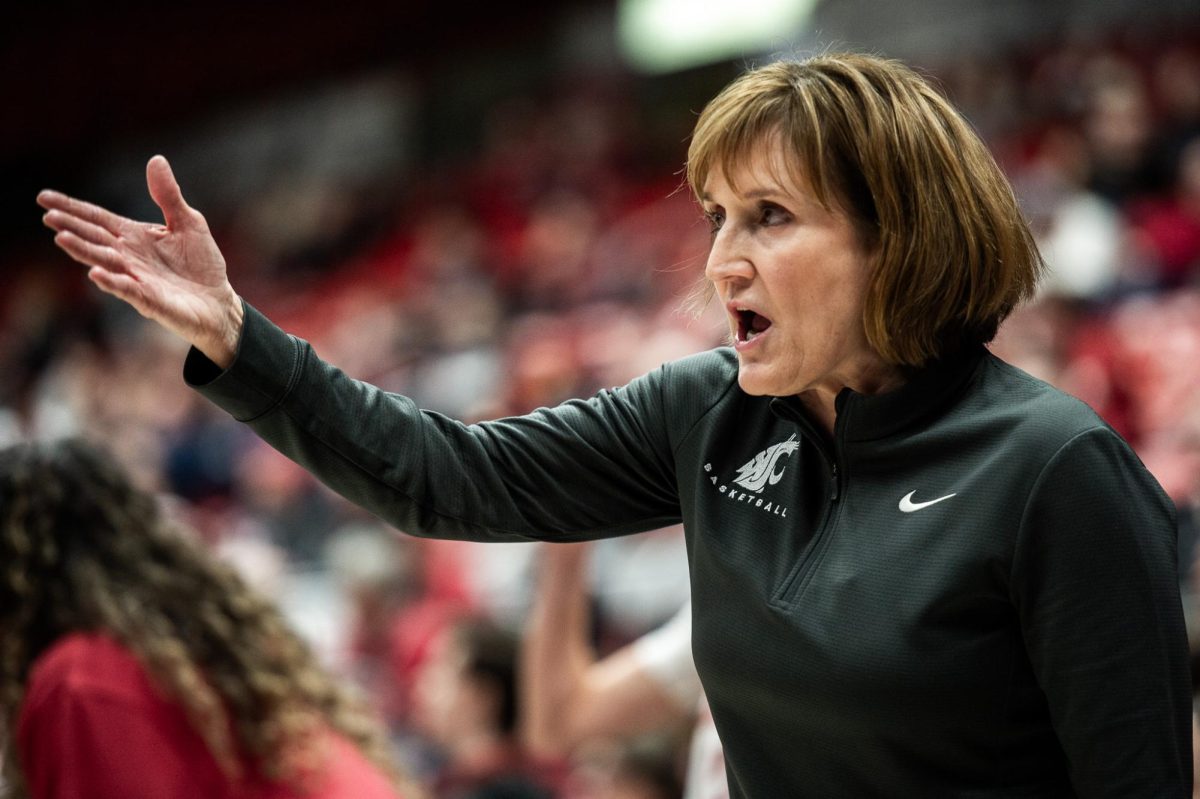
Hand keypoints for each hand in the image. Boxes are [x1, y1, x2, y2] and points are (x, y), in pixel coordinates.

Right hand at [38, 155, 243, 367]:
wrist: (218, 301)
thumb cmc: (200, 263)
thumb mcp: (188, 222)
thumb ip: (168, 195)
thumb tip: (156, 159)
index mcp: (133, 236)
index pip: (97, 219)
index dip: (72, 208)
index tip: (44, 198)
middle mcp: (128, 256)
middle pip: (94, 238)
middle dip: (71, 227)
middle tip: (48, 216)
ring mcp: (136, 278)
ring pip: (105, 263)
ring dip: (84, 251)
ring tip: (62, 238)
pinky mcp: (150, 300)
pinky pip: (128, 290)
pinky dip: (112, 282)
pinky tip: (96, 274)